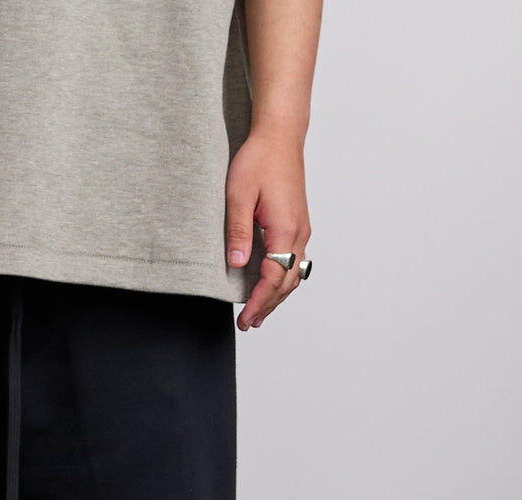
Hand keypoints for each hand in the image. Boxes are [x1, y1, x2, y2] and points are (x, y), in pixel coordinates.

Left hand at [225, 126, 310, 331]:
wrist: (280, 135)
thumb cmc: (258, 160)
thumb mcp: (238, 195)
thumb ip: (238, 231)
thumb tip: (237, 264)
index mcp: (285, 229)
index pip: (274, 278)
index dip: (258, 302)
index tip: (245, 318)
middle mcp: (299, 233)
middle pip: (287, 283)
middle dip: (267, 306)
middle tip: (248, 324)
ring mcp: (301, 229)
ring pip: (294, 275)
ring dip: (277, 296)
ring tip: (258, 313)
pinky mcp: (298, 224)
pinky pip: (295, 262)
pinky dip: (283, 280)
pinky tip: (270, 287)